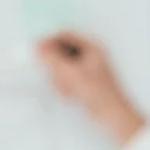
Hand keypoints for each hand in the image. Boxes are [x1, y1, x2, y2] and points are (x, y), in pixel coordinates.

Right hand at [35, 30, 147, 146]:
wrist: (112, 115)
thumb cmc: (99, 92)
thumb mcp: (73, 73)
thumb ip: (54, 59)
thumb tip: (38, 48)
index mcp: (93, 47)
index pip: (66, 35)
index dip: (50, 40)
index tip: (37, 49)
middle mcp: (91, 54)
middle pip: (64, 50)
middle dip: (56, 63)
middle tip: (53, 74)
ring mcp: (88, 68)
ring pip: (64, 65)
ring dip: (60, 76)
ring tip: (65, 88)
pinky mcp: (84, 81)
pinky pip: (67, 77)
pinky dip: (65, 84)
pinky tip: (68, 94)